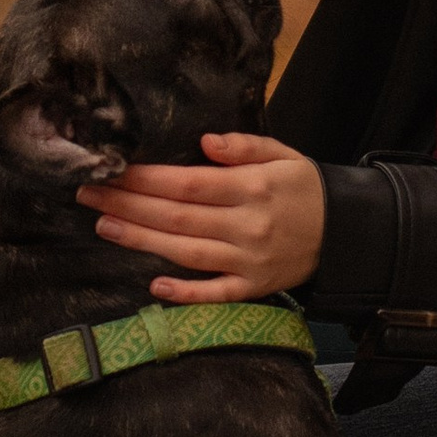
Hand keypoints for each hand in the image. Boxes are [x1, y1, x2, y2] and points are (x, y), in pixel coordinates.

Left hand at [79, 133, 327, 302]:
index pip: (189, 183)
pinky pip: (216, 294)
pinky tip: (154, 286)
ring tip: (103, 226)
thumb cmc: (305, 189)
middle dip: (128, 205)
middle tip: (88, 194)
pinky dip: (186, 293)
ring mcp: (249, 261)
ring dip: (142, 240)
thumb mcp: (284, 155)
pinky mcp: (254, 288)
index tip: (112, 169)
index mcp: (252, 189)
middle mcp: (247, 226)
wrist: (348, 234)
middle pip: (177, 216)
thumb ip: (245, 147)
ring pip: (187, 252)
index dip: (146, 179)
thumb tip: (204, 142)